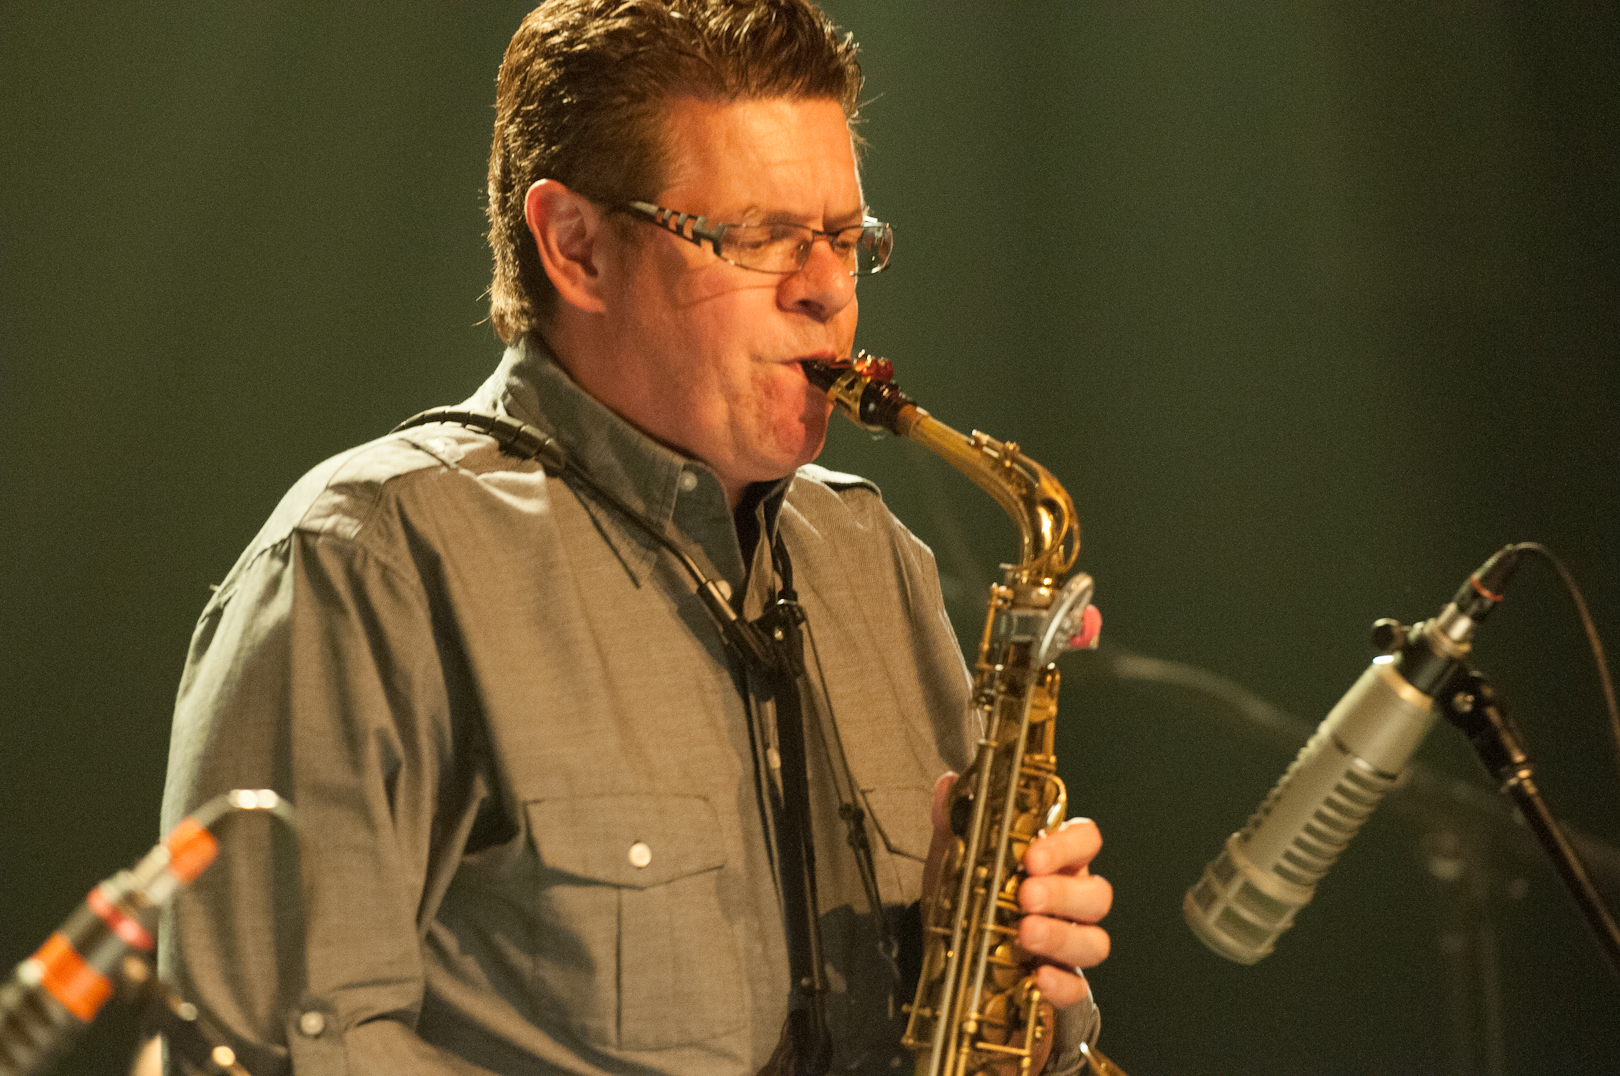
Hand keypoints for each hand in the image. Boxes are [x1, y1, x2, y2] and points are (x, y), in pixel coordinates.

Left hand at [922, 773, 1111, 1009]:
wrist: (951, 962)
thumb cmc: (965, 901)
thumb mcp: (953, 861)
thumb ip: (953, 824)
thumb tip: (948, 784)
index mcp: (1053, 862)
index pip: (1085, 840)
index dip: (1068, 845)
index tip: (1033, 855)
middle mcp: (1070, 901)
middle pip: (1097, 893)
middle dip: (1064, 893)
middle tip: (1026, 895)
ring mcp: (1069, 944)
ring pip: (1095, 941)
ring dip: (1062, 936)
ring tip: (1025, 933)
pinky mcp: (1061, 985)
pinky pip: (1078, 987)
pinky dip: (1061, 984)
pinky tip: (1036, 977)